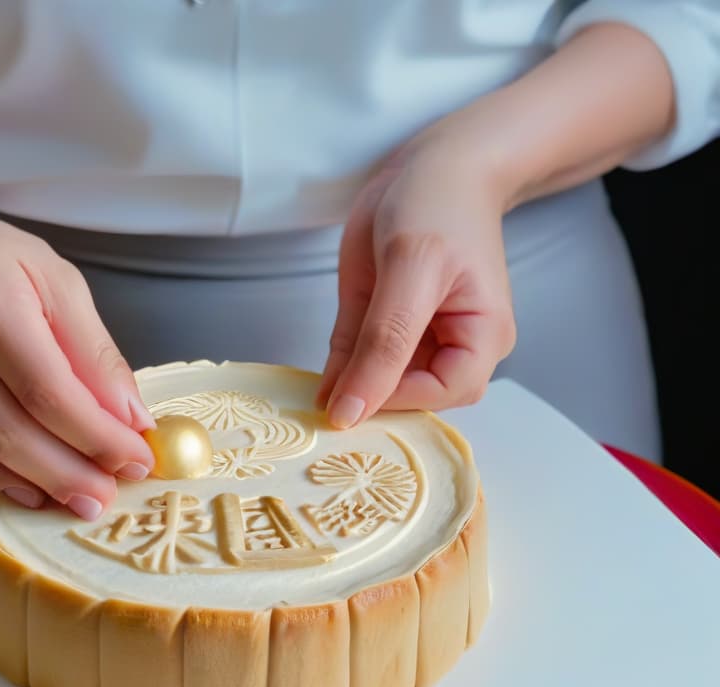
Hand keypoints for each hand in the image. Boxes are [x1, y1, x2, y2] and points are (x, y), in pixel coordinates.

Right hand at [0, 216, 155, 518]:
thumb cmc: (4, 265)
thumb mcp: (62, 285)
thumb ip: (95, 353)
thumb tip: (130, 418)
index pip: (44, 387)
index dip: (95, 433)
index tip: (136, 457)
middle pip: (11, 429)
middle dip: (70, 471)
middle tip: (112, 493)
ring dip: (43, 483)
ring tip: (87, 498)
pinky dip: (10, 479)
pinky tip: (44, 489)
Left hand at [318, 134, 516, 425]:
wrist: (432, 162)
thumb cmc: (438, 203)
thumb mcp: (409, 269)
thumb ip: (381, 344)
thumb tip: (350, 412)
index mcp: (482, 336)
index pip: (443, 393)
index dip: (397, 402)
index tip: (349, 403)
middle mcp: (455, 344)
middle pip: (414, 397)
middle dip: (373, 401)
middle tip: (324, 407)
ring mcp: (418, 334)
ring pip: (382, 381)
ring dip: (351, 389)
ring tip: (317, 396)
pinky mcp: (384, 322)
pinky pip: (360, 358)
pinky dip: (339, 371)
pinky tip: (318, 382)